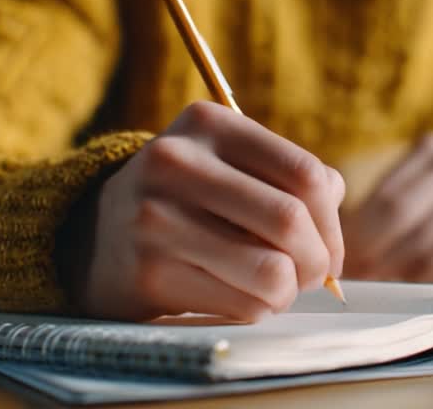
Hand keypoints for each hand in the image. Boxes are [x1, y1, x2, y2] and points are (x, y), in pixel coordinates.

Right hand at [63, 101, 344, 321]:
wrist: (96, 236)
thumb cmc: (188, 198)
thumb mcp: (228, 162)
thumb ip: (289, 175)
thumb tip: (336, 214)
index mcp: (209, 122)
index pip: (306, 174)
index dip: (334, 222)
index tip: (331, 248)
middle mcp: (177, 162)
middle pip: (290, 220)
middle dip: (318, 261)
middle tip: (314, 276)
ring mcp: (157, 217)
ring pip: (271, 270)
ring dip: (288, 292)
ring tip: (278, 289)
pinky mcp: (149, 272)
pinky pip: (240, 304)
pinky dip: (256, 309)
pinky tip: (240, 297)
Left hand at [342, 133, 432, 281]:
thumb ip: (397, 206)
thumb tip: (345, 245)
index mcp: (431, 149)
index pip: (384, 192)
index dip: (358, 229)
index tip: (338, 259)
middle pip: (402, 208)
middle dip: (373, 247)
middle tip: (352, 278)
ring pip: (429, 227)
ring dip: (398, 261)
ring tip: (378, 284)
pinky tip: (416, 282)